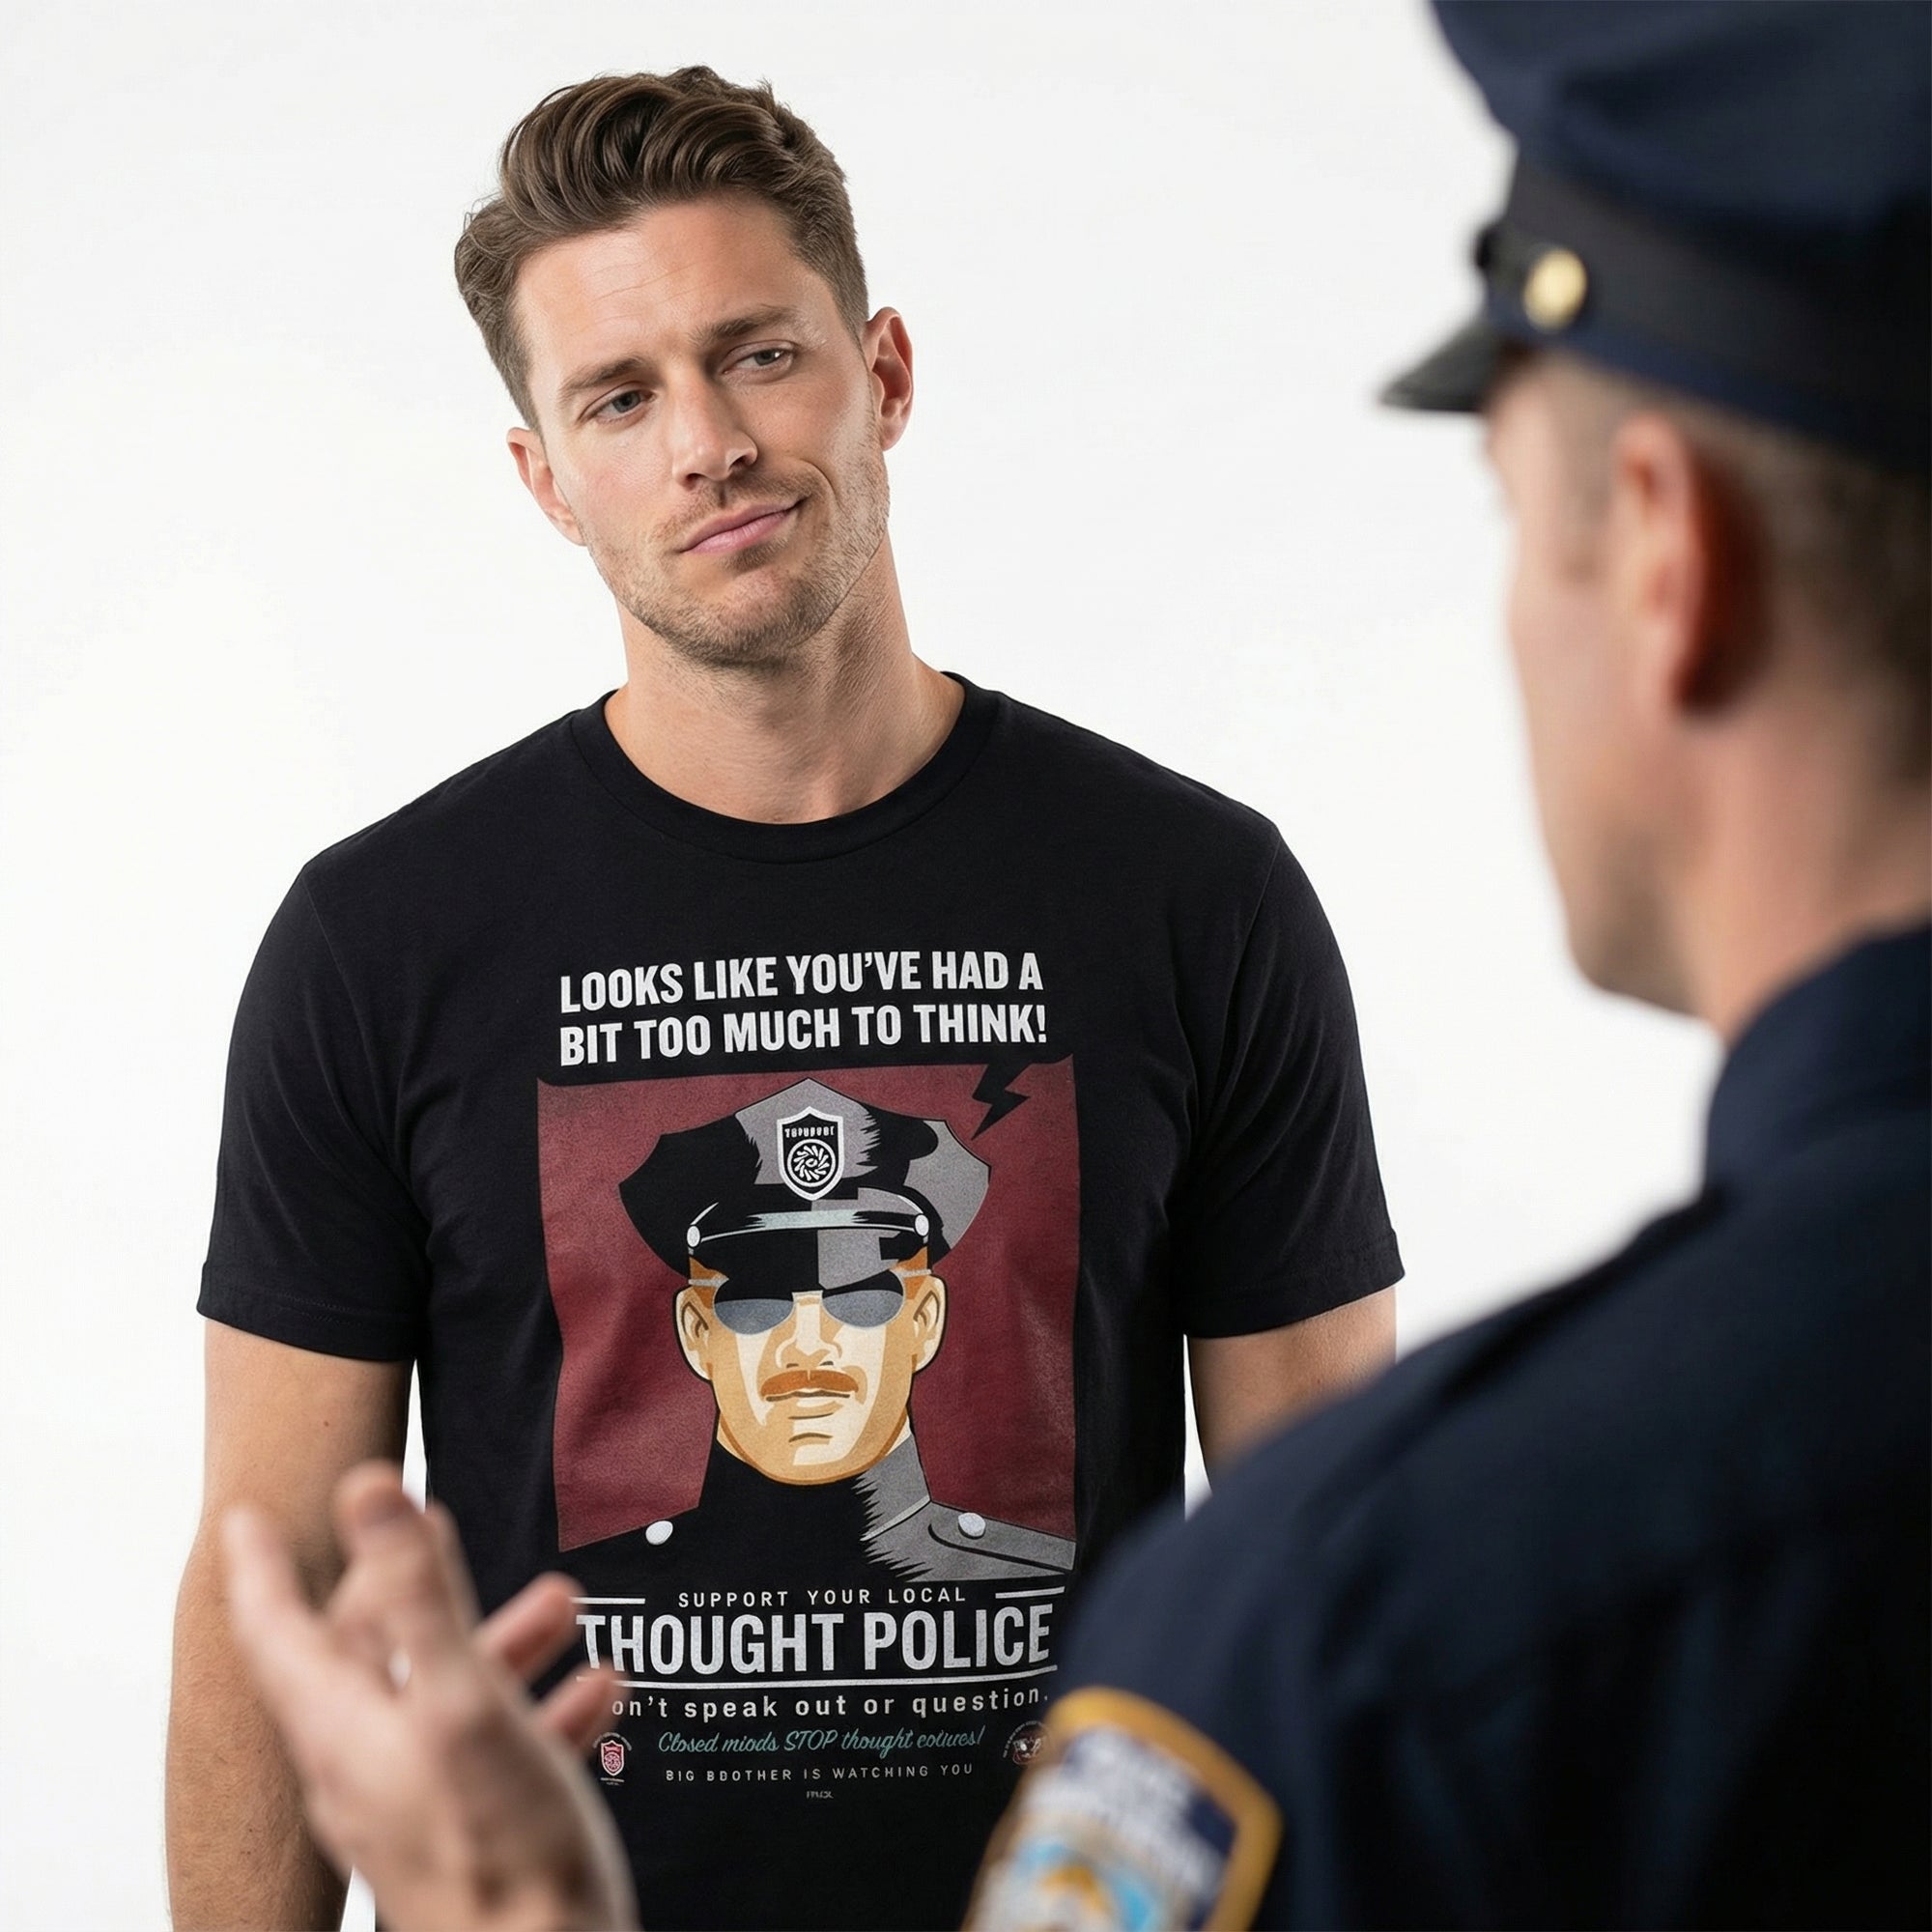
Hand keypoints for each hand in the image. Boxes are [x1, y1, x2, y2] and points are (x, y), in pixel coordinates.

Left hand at [222, 1462, 637, 1931]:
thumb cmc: (501, 1848)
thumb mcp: (460, 1698)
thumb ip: (417, 1591)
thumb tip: (367, 1486)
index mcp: (345, 1730)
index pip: (276, 1631)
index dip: (260, 1566)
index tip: (244, 1517)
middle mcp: (364, 1768)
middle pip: (363, 1654)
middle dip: (409, 1581)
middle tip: (434, 1523)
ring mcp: (413, 1807)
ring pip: (438, 1694)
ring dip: (496, 1638)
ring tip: (562, 1604)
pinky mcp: (466, 1837)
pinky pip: (491, 1750)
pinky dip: (536, 1705)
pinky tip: (594, 1690)